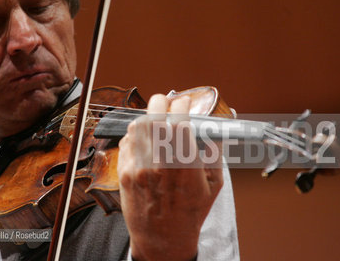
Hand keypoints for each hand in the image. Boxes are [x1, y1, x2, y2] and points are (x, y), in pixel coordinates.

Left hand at [117, 94, 223, 260]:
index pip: (179, 121)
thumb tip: (213, 129)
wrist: (163, 239)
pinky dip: (135, 134)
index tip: (184, 101)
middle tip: (166, 101)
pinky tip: (143, 137)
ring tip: (155, 118)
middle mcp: (159, 164)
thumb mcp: (214, 184)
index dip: (182, 104)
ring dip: (147, 117)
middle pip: (154, 118)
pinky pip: (126, 143)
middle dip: (161, 102)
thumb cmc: (190, 213)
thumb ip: (214, 152)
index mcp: (185, 165)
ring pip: (137, 127)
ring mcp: (138, 168)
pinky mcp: (125, 173)